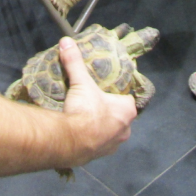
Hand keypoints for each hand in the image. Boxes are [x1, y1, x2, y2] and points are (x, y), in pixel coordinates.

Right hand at [60, 36, 135, 160]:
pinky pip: (100, 143)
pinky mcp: (100, 155)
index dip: (118, 95)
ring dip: (102, 126)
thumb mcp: (81, 82)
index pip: (128, 100)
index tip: (106, 91)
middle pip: (120, 116)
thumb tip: (67, 41)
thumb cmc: (84, 110)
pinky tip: (81, 132)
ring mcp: (114, 145)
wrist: (71, 141)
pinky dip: (93, 138)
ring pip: (112, 132)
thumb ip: (75, 61)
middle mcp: (125, 130)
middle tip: (94, 101)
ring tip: (86, 116)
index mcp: (127, 111)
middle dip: (109, 110)